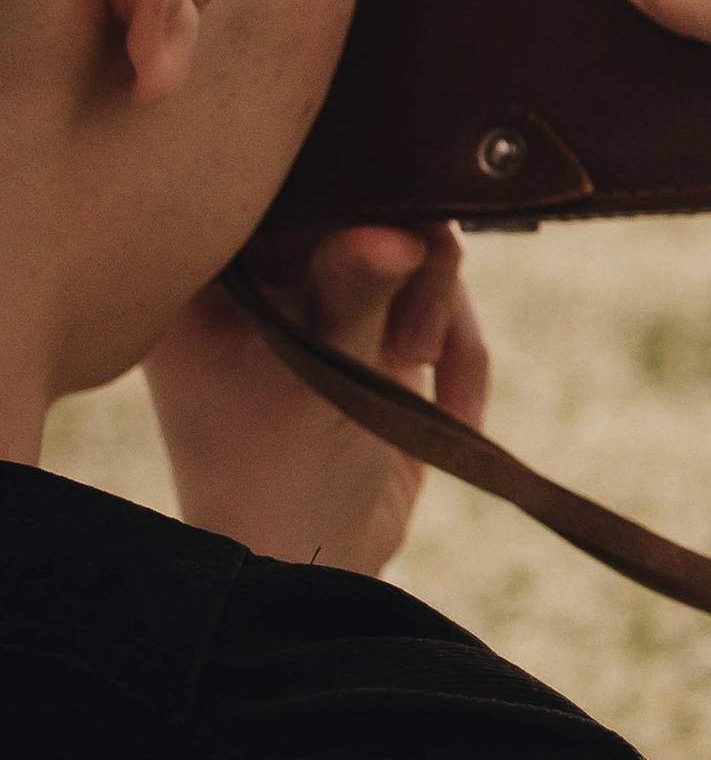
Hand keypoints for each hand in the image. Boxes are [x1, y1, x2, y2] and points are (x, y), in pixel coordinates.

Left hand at [144, 224, 487, 575]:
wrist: (316, 570)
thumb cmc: (284, 482)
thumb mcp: (319, 377)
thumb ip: (354, 291)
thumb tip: (399, 226)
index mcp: (204, 282)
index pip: (271, 189)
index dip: (338, 192)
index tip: (389, 228)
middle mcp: (256, 282)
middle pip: (353, 209)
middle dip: (406, 263)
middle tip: (411, 328)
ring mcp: (317, 307)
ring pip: (407, 250)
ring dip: (436, 308)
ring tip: (420, 369)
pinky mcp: (369, 335)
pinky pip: (434, 301)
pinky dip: (456, 350)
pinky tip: (454, 409)